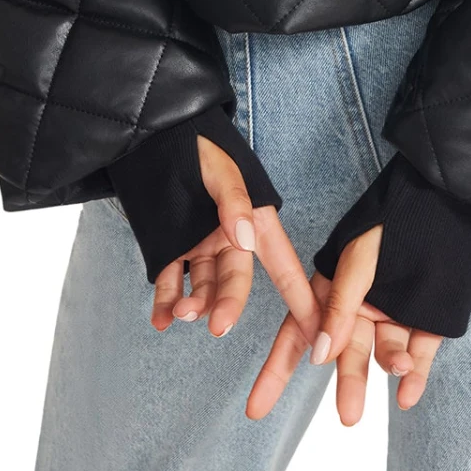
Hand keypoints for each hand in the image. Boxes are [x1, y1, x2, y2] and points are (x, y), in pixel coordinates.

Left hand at [149, 135, 320, 342]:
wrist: (156, 138)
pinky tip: (160, 319)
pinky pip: (172, 281)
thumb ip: (234, 201)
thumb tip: (244, 238)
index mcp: (254, 222)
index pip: (282, 266)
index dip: (300, 298)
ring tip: (179, 312)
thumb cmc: (201, 146)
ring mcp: (201, 247)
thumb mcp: (222, 167)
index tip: (315, 332)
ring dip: (194, 304)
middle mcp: (230, 240)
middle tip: (218, 326)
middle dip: (228, 306)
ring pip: (203, 287)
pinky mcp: (172, 249)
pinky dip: (165, 302)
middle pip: (235, 282)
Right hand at [247, 226, 442, 424]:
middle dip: (349, 383)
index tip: (256, 408)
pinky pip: (419, 353)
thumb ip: (340, 305)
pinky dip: (415, 375)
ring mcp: (393, 314)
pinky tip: (409, 393)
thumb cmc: (393, 219)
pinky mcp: (427, 319)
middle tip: (349, 416)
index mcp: (332, 287)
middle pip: (347, 352)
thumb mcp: (359, 257)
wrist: (447, 200)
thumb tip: (319, 354)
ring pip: (385, 351)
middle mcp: (360, 306)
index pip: (298, 333)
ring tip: (398, 366)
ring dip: (390, 364)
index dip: (278, 369)